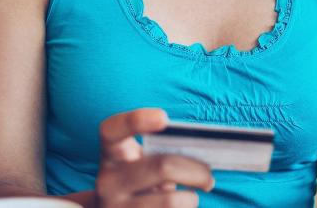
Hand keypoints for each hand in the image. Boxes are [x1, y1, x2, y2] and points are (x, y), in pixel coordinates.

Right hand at [95, 108, 214, 206]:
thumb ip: (163, 155)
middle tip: (208, 177)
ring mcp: (114, 207)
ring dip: (191, 199)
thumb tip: (203, 161)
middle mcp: (108, 181)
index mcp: (112, 153)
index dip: (136, 120)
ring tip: (193, 197)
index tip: (164, 117)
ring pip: (170, 201)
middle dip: (196, 171)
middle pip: (162, 167)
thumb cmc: (142, 181)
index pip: (113, 130)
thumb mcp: (144, 164)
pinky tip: (181, 207)